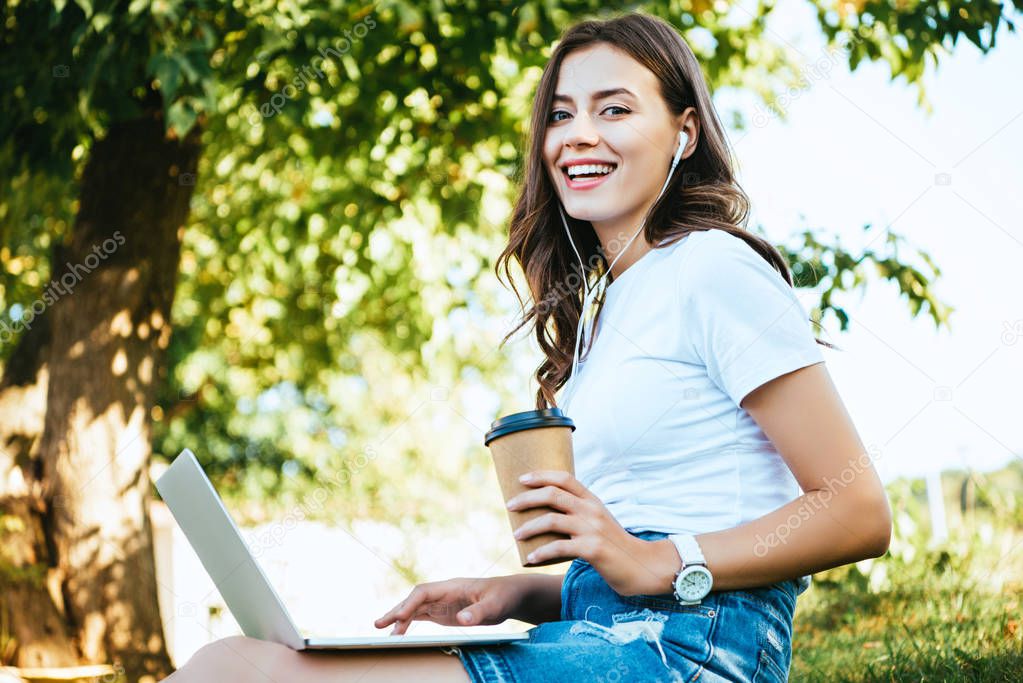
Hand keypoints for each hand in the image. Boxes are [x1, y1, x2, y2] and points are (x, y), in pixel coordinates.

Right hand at [373, 575, 532, 634]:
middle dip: (396, 611)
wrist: (511, 595)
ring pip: (414, 608)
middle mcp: (443, 592)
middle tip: (379, 625)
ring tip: (384, 633)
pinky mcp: (444, 612)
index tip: (399, 617)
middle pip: (414, 600)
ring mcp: (442, 602)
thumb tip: (462, 619)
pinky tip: (399, 633)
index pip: (424, 592)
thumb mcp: (495, 606)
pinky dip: (408, 624)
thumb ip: (479, 612)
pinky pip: (421, 616)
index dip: (410, 603)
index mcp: (452, 586)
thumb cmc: (504, 597)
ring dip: (399, 619)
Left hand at [505, 470, 653, 594]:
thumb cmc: (615, 546)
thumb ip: (580, 514)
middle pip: (553, 494)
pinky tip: (531, 557)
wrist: (642, 567)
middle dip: (527, 498)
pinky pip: (559, 547)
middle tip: (510, 505)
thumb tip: (549, 513)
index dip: (541, 475)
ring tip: (516, 535)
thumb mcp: (599, 522)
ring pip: (552, 520)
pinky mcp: (592, 549)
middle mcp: (591, 510)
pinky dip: (541, 552)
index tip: (522, 479)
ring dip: (529, 527)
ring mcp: (592, 529)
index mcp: (593, 500)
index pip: (565, 478)